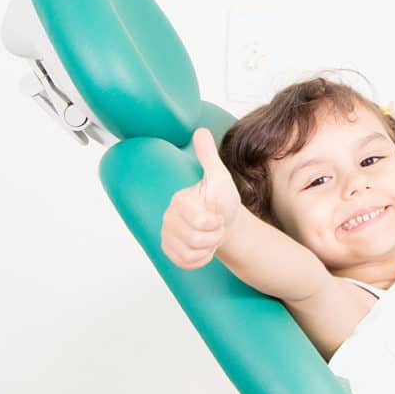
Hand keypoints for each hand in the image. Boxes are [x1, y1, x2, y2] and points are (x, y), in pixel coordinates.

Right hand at [161, 127, 241, 269]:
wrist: (226, 223)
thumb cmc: (222, 201)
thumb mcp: (219, 177)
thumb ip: (208, 156)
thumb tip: (199, 131)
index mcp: (179, 200)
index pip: (199, 221)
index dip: (215, 222)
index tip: (217, 215)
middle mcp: (168, 217)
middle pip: (194, 239)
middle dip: (214, 236)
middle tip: (217, 227)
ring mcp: (167, 235)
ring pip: (189, 252)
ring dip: (208, 248)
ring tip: (211, 236)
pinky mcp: (170, 251)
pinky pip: (185, 262)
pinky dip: (201, 259)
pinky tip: (205, 248)